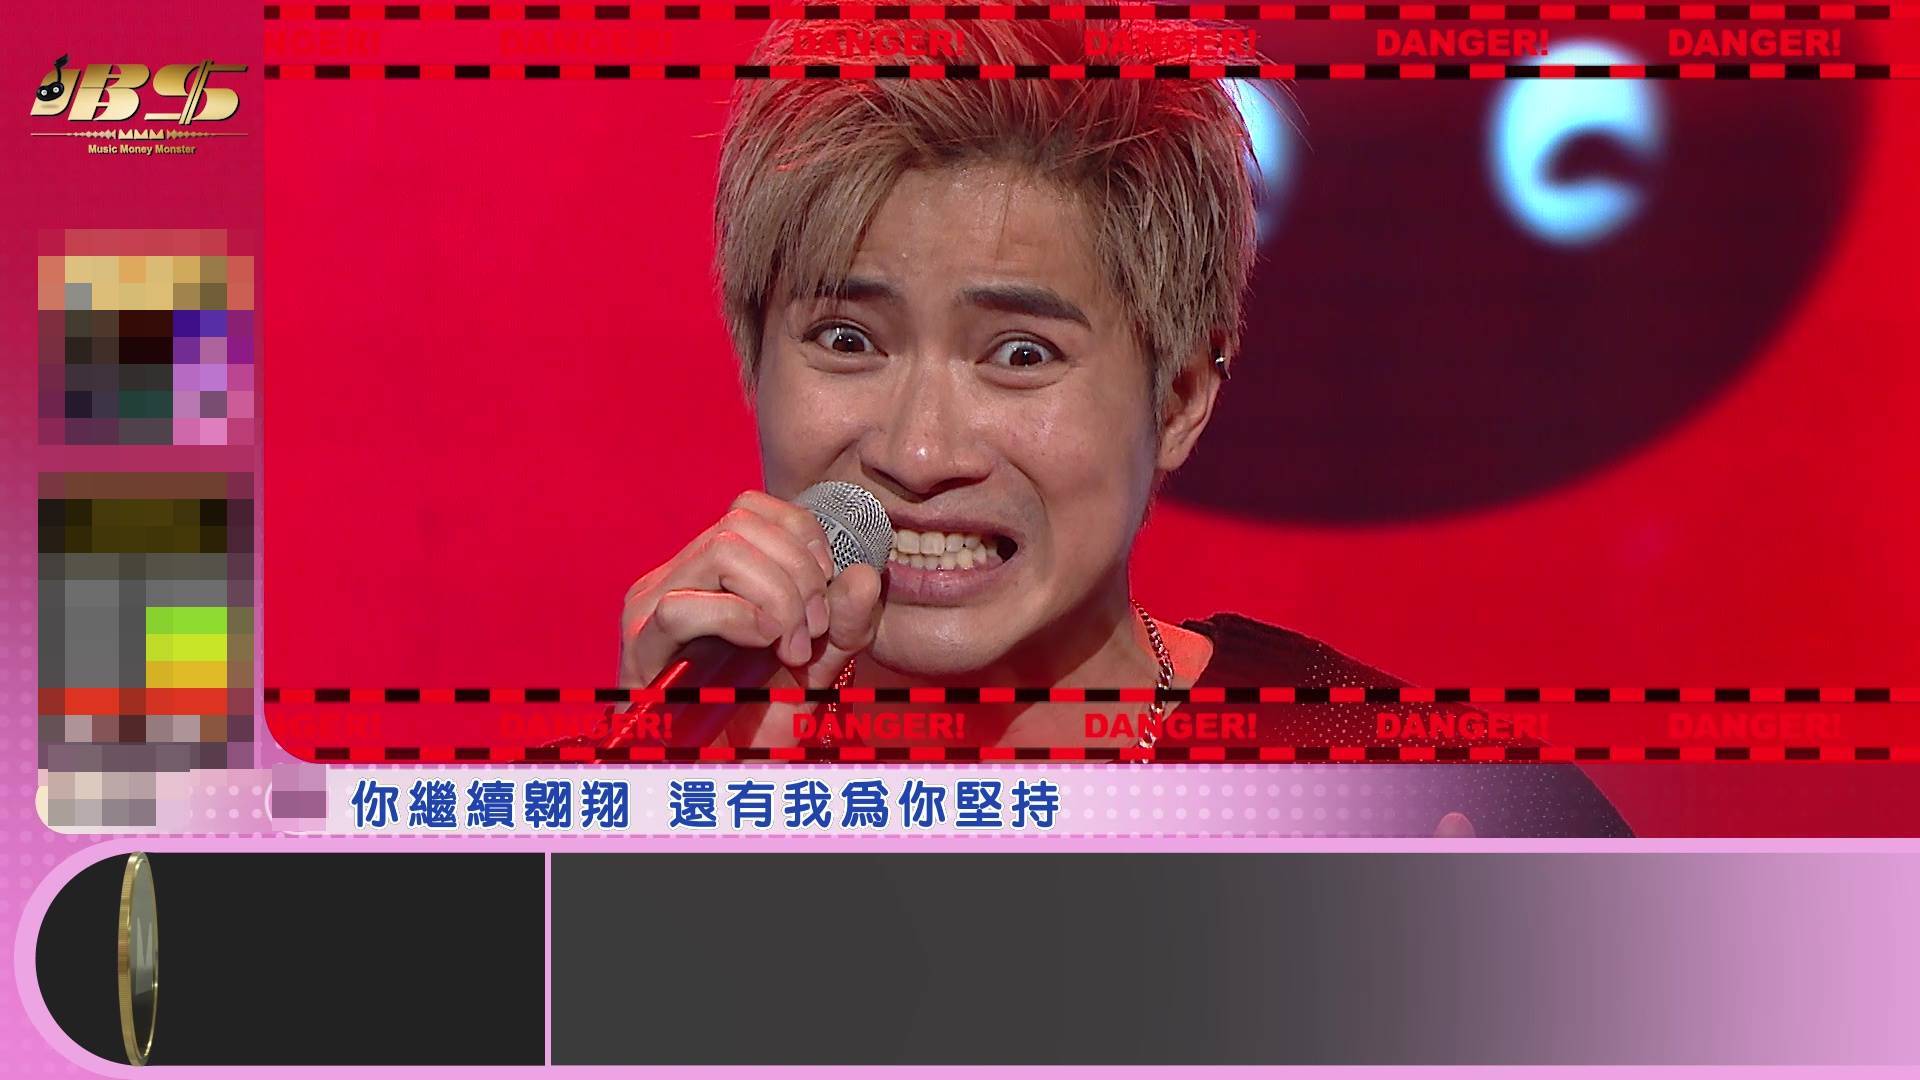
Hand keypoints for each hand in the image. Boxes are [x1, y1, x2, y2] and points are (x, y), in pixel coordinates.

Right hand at [618, 490, 882, 744]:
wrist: (718, 776)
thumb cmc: (759, 719)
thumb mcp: (819, 665)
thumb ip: (844, 621)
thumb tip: (862, 573)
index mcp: (714, 570)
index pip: (753, 508)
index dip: (804, 536)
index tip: (829, 588)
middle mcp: (677, 576)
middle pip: (741, 522)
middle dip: (799, 571)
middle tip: (813, 629)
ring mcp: (652, 606)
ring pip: (721, 551)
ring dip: (778, 596)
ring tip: (791, 646)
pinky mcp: (639, 646)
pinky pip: (684, 608)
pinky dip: (740, 620)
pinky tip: (765, 646)